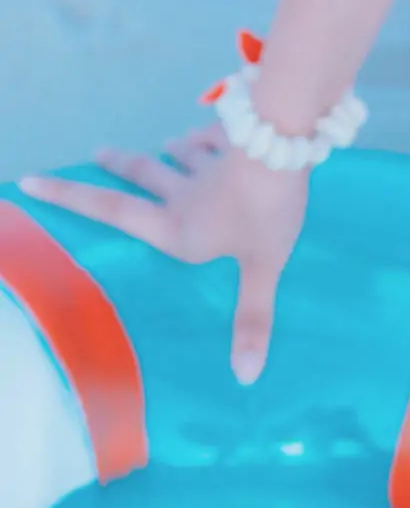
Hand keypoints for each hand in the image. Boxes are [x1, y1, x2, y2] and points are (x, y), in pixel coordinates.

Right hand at [20, 123, 309, 384]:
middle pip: (142, 175)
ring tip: (166, 143)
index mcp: (176, 228)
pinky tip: (212, 132)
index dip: (68, 197)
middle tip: (97, 152)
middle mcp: (183, 195)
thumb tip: (244, 376)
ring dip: (172, 149)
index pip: (111, 212)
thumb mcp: (262, 269)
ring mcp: (207, 164)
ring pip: (181, 154)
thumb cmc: (265, 213)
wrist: (281, 147)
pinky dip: (210, 135)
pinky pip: (216, 136)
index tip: (31, 181)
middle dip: (118, 166)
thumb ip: (251, 318)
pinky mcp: (235, 141)